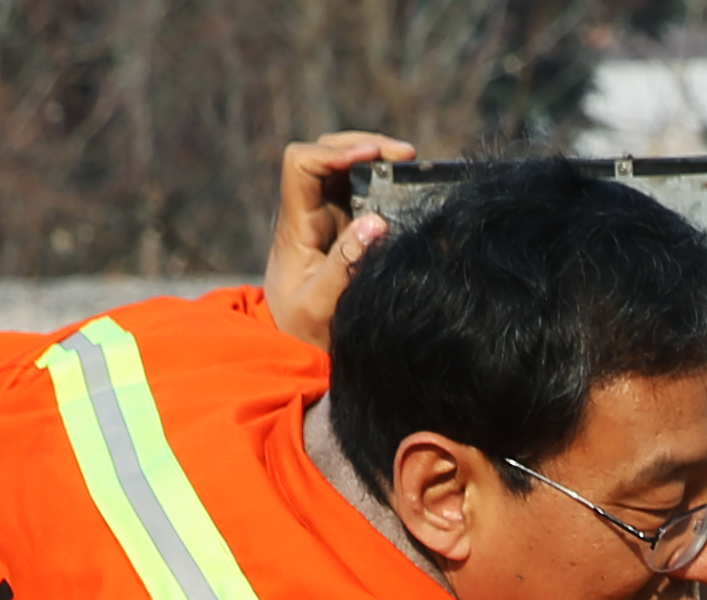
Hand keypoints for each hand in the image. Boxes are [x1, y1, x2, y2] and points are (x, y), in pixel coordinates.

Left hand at [264, 133, 413, 345]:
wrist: (296, 346)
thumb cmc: (303, 331)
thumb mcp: (320, 309)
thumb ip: (345, 267)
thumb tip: (377, 222)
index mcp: (296, 225)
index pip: (301, 164)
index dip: (333, 153)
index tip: (371, 159)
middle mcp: (308, 212)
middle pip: (325, 152)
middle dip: (363, 145)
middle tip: (406, 156)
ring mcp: (325, 216)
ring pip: (344, 165)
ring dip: (376, 158)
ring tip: (410, 164)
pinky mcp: (343, 227)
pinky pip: (359, 188)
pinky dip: (382, 179)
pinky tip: (405, 186)